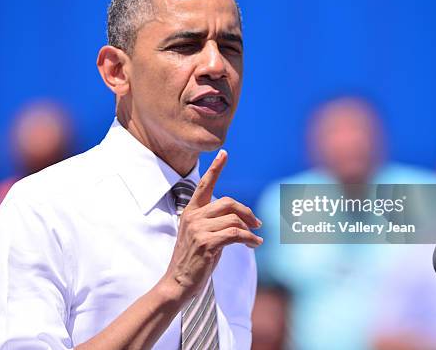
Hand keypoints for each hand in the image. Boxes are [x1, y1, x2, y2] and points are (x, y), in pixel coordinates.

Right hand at [161, 150, 262, 301]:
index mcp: (190, 211)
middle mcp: (193, 217)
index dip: (216, 168)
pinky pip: (236, 234)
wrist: (178, 282)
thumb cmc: (192, 259)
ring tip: (255, 239)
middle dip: (246, 212)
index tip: (224, 153)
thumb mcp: (199, 234)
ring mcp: (198, 229)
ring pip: (234, 219)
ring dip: (250, 230)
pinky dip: (250, 239)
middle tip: (257, 223)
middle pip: (228, 202)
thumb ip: (212, 221)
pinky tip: (254, 244)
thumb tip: (239, 217)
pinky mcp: (206, 243)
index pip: (204, 185)